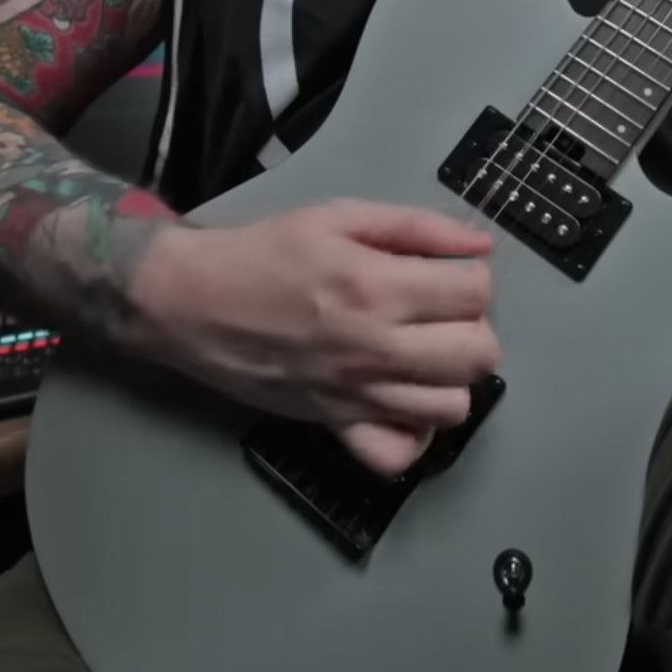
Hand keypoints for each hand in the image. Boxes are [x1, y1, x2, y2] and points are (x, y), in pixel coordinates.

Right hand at [122, 199, 499, 477]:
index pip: (476, 293)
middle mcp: (374, 346)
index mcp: (376, 285)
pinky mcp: (335, 424)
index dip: (471, 279)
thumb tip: (480, 243)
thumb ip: (415, 227)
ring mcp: (356, 393)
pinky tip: (401, 401)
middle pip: (479, 355)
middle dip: (472, 328)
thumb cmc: (262, 253)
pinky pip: (397, 455)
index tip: (447, 276)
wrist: (191, 300)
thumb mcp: (337, 216)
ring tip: (423, 354)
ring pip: (452, 407)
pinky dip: (411, 434)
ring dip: (450, 379)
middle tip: (439, 315)